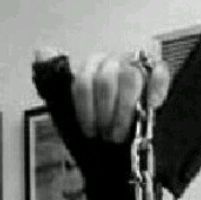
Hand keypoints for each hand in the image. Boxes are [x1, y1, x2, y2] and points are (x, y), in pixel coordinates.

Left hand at [35, 48, 169, 143]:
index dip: (85, 111)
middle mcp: (111, 63)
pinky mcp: (157, 72)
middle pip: (105, 81)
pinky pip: (159, 72)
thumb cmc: (96, 126)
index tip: (89, 131)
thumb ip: (50, 82)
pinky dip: (155, 91)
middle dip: (105, 114)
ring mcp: (135, 65)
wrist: (118, 148)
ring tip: (122, 131)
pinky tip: (149, 107)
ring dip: (124, 111)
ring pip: (130, 78)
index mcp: (89, 69)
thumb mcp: (66, 110)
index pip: (83, 82)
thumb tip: (41, 51)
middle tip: (106, 134)